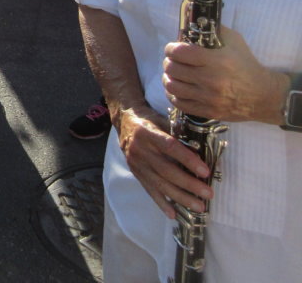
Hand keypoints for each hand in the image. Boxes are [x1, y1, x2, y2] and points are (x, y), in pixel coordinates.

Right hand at [116, 104, 212, 219]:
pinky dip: (161, 203)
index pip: (170, 148)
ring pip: (159, 184)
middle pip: (166, 170)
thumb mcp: (164, 121)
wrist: (126, 122)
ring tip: (199, 207)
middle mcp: (140, 149)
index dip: (188, 160)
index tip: (205, 171)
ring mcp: (136, 163)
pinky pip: (149, 190)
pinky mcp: (135, 173)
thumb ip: (179, 137)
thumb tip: (199, 156)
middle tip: (208, 194)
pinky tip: (173, 214)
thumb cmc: (151, 120)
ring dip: (180, 197)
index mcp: (148, 133)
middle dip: (189, 184)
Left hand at [164, 27, 287, 124]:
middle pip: (172, 68)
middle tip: (173, 61)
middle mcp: (210, 79)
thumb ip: (214, 30)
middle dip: (169, 62)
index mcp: (215, 60)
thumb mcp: (234, 41)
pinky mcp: (208, 111)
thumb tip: (192, 25)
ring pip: (171, 86)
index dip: (171, 48)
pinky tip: (178, 89)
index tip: (173, 48)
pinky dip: (173, 94)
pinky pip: (179, 103)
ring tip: (174, 75)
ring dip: (169, 78)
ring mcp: (208, 97)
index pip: (179, 52)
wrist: (264, 95)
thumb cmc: (247, 65)